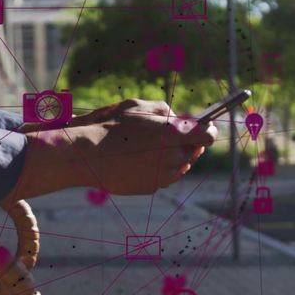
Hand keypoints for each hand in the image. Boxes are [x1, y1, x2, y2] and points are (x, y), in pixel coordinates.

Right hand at [1, 100, 214, 203]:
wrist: (88, 156)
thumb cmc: (110, 126)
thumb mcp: (137, 106)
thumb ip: (163, 109)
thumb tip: (175, 117)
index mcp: (173, 133)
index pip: (206, 136)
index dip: (206, 130)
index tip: (202, 128)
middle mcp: (173, 157)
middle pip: (193, 152)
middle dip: (186, 144)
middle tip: (171, 136)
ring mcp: (163, 175)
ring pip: (179, 166)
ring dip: (172, 157)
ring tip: (150, 148)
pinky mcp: (152, 187)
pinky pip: (162, 177)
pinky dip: (156, 169)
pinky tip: (138, 160)